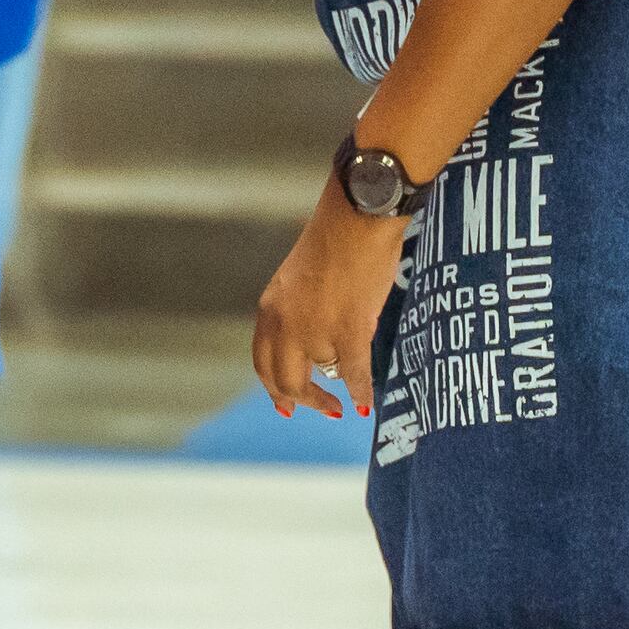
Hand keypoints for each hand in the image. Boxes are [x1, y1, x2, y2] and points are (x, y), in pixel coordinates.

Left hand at [250, 193, 404, 421]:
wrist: (357, 218)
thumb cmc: (337, 240)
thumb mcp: (299, 282)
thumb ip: (301, 315)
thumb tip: (322, 352)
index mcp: (270, 310)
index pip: (262, 361)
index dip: (273, 387)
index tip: (284, 405)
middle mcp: (284, 325)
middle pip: (283, 380)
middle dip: (300, 401)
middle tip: (322, 410)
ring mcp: (315, 330)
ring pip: (322, 377)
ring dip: (334, 392)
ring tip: (346, 402)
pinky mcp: (348, 330)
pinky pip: (354, 374)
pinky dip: (361, 392)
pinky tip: (365, 404)